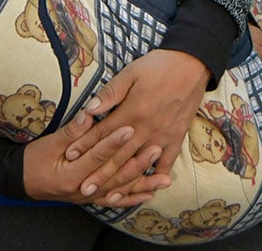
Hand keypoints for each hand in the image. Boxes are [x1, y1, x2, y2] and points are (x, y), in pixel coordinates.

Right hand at [22, 110, 170, 205]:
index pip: (97, 156)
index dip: (114, 142)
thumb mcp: (48, 143)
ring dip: (143, 184)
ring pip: (120, 191)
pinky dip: (133, 198)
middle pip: (115, 176)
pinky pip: (116, 200)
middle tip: (156, 149)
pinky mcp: (92, 198)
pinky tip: (149, 194)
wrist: (22, 181)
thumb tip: (89, 115)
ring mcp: (88, 196)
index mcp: (70, 174)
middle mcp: (82, 189)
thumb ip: (71, 131)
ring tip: (165, 179)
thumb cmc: (33, 160)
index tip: (130, 127)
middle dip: (137, 163)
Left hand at [61, 49, 209, 204]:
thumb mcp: (131, 73)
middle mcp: (146, 129)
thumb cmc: (158, 66)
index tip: (69, 157)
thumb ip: (110, 93)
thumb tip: (90, 109)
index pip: (103, 133)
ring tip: (109, 197)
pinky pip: (166, 163)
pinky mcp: (176, 138)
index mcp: (132, 112)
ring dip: (123, 182)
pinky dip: (156, 178)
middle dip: (100, 173)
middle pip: (119, 155)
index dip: (85, 145)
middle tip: (83, 189)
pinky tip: (146, 190)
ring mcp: (162, 136)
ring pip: (139, 164)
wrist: (192, 65)